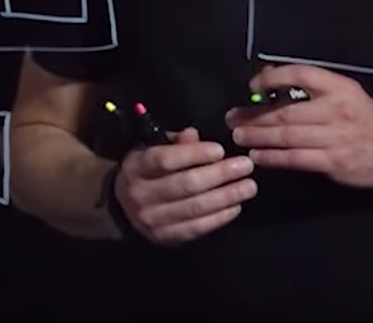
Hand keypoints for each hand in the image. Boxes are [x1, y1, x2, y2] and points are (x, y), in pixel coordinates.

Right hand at [114, 127, 255, 244]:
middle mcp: (141, 194)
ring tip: (248, 186)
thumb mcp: (152, 151)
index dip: (194, 155)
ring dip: (226, 197)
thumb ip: (175, 144)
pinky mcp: (165, 237)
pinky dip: (219, 218)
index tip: (220, 150)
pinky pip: (197, 228)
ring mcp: (152, 219)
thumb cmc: (145, 173)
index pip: (165, 160)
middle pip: (185, 185)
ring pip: (194, 208)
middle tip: (245, 166)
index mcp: (136, 167)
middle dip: (219, 175)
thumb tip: (194, 135)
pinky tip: (235, 206)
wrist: (123, 207)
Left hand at [226, 63, 372, 190]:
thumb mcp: (346, 94)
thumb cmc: (364, 121)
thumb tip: (269, 74)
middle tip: (232, 117)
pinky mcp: (334, 162)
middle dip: (254, 116)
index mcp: (341, 88)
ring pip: (288, 136)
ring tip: (238, 135)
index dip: (273, 78)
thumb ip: (313, 86)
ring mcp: (337, 138)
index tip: (252, 86)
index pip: (302, 75)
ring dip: (258, 136)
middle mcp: (339, 110)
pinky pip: (295, 158)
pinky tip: (257, 155)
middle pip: (287, 111)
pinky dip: (272, 157)